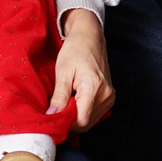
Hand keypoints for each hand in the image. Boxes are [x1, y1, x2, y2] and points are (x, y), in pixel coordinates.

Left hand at [47, 8, 116, 128]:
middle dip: (70, 120)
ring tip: (67, 100)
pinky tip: (75, 100)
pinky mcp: (110, 97)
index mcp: (94, 87)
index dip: (66, 122)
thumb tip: (52, 115)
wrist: (90, 37)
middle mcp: (106, 94)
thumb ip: (59, 96)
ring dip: (77, 116)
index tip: (54, 115)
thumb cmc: (75, 50)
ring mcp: (110, 96)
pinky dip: (84, 111)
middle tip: (58, 107)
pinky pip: (95, 114)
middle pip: (86, 123)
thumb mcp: (63, 71)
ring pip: (90, 120)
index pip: (81, 120)